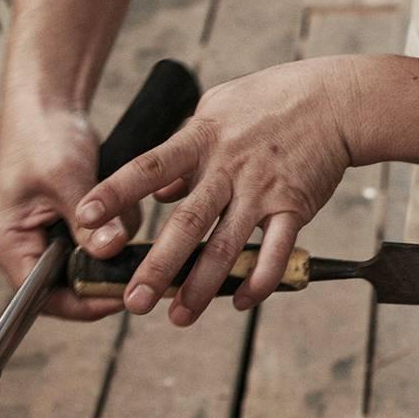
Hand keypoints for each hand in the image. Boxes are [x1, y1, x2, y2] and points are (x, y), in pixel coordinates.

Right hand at [0, 102, 140, 319]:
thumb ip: (88, 220)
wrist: (47, 107)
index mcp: (7, 244)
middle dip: (102, 271)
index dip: (82, 302)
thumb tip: (109, 252)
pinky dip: (115, 228)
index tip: (121, 294)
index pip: (40, 297)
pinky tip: (122, 206)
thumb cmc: (41, 137)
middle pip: (67, 288)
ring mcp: (46, 239)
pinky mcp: (67, 227)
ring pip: (88, 266)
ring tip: (124, 213)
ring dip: (112, 244)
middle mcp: (23, 248)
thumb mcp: (66, 178)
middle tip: (138, 261)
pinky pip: (96, 244)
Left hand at [75, 58, 356, 325]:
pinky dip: (259, 281)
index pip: (149, 168)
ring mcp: (262, 190)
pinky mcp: (294, 207)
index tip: (84, 218)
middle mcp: (228, 168)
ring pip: (227, 247)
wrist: (334, 101)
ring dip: (202, 286)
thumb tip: (158, 191)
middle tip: (135, 302)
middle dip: (158, 267)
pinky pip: (275, 252)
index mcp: (201, 140)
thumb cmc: (272, 101)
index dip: (116, 193)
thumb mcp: (217, 109)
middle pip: (187, 224)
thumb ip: (184, 150)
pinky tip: (242, 302)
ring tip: (180, 316)